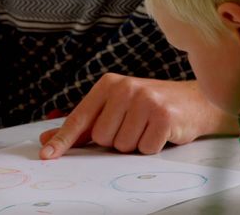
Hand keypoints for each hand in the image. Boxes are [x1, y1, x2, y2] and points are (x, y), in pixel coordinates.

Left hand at [38, 75, 236, 158]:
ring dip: (135, 145)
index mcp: (108, 85)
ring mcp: (145, 100)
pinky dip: (152, 147)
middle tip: (134, 127)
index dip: (63, 140)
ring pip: (122, 146)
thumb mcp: (115, 109)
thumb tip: (47, 140)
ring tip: (147, 128)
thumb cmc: (149, 107)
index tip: (46, 155)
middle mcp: (125, 88)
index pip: (79, 118)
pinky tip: (160, 132)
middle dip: (116, 141)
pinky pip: (145, 149)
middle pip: (102, 138)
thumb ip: (83, 126)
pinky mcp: (164, 116)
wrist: (193, 102)